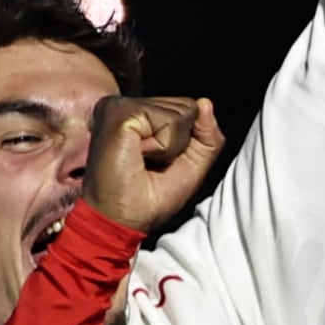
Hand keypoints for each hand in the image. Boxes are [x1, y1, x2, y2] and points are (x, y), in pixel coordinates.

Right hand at [83, 94, 222, 235]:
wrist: (118, 221)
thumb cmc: (147, 199)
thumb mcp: (190, 165)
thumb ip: (206, 135)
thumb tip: (206, 103)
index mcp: (135, 113)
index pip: (187, 108)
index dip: (185, 141)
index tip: (157, 162)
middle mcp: (123, 105)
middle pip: (187, 107)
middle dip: (178, 142)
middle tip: (148, 164)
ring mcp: (119, 106)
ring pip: (182, 112)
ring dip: (170, 146)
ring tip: (141, 161)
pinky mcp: (120, 113)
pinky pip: (170, 121)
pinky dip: (164, 147)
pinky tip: (137, 156)